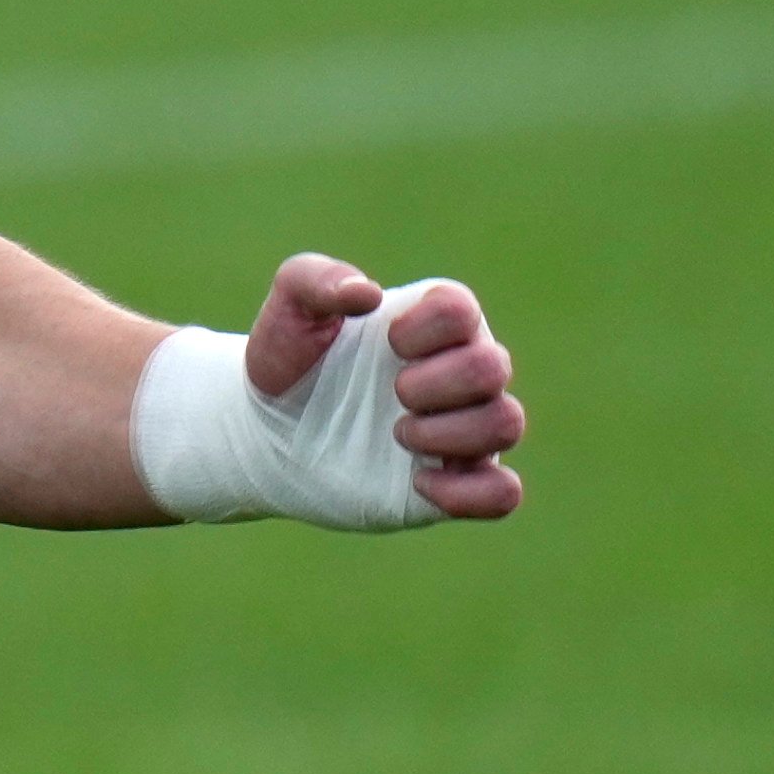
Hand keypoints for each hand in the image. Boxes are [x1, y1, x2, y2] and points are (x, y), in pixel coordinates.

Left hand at [244, 254, 523, 519]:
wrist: (266, 428)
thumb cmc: (288, 357)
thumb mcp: (289, 305)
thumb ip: (316, 279)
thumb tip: (367, 292)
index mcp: (433, 322)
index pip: (462, 310)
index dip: (425, 328)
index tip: (386, 342)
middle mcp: (459, 372)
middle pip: (493, 367)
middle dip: (436, 384)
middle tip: (393, 395)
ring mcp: (462, 429)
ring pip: (507, 424)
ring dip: (451, 433)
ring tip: (397, 435)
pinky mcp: (454, 482)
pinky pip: (503, 493)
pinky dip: (471, 491)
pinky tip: (419, 482)